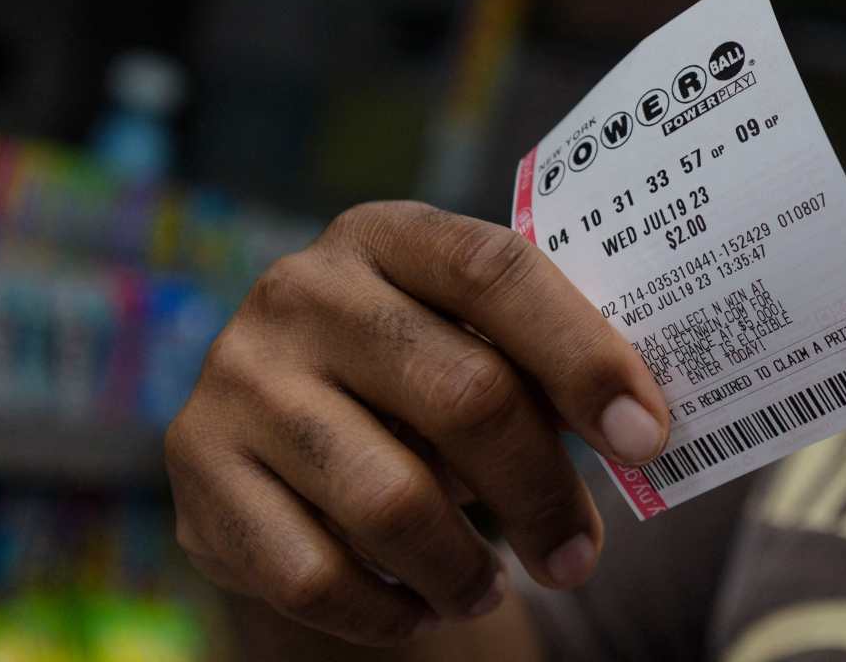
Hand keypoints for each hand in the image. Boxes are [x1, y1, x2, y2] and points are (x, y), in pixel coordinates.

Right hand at [165, 202, 669, 644]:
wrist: (273, 425)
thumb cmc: (406, 375)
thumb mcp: (462, 339)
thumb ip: (534, 365)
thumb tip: (638, 432)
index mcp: (387, 235)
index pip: (497, 271)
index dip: (584, 355)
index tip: (646, 438)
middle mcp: (302, 291)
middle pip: (463, 393)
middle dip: (543, 491)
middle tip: (580, 554)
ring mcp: (241, 379)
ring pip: (392, 501)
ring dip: (466, 568)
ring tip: (494, 587)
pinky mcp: (200, 473)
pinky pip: (315, 574)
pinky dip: (388, 609)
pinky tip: (421, 604)